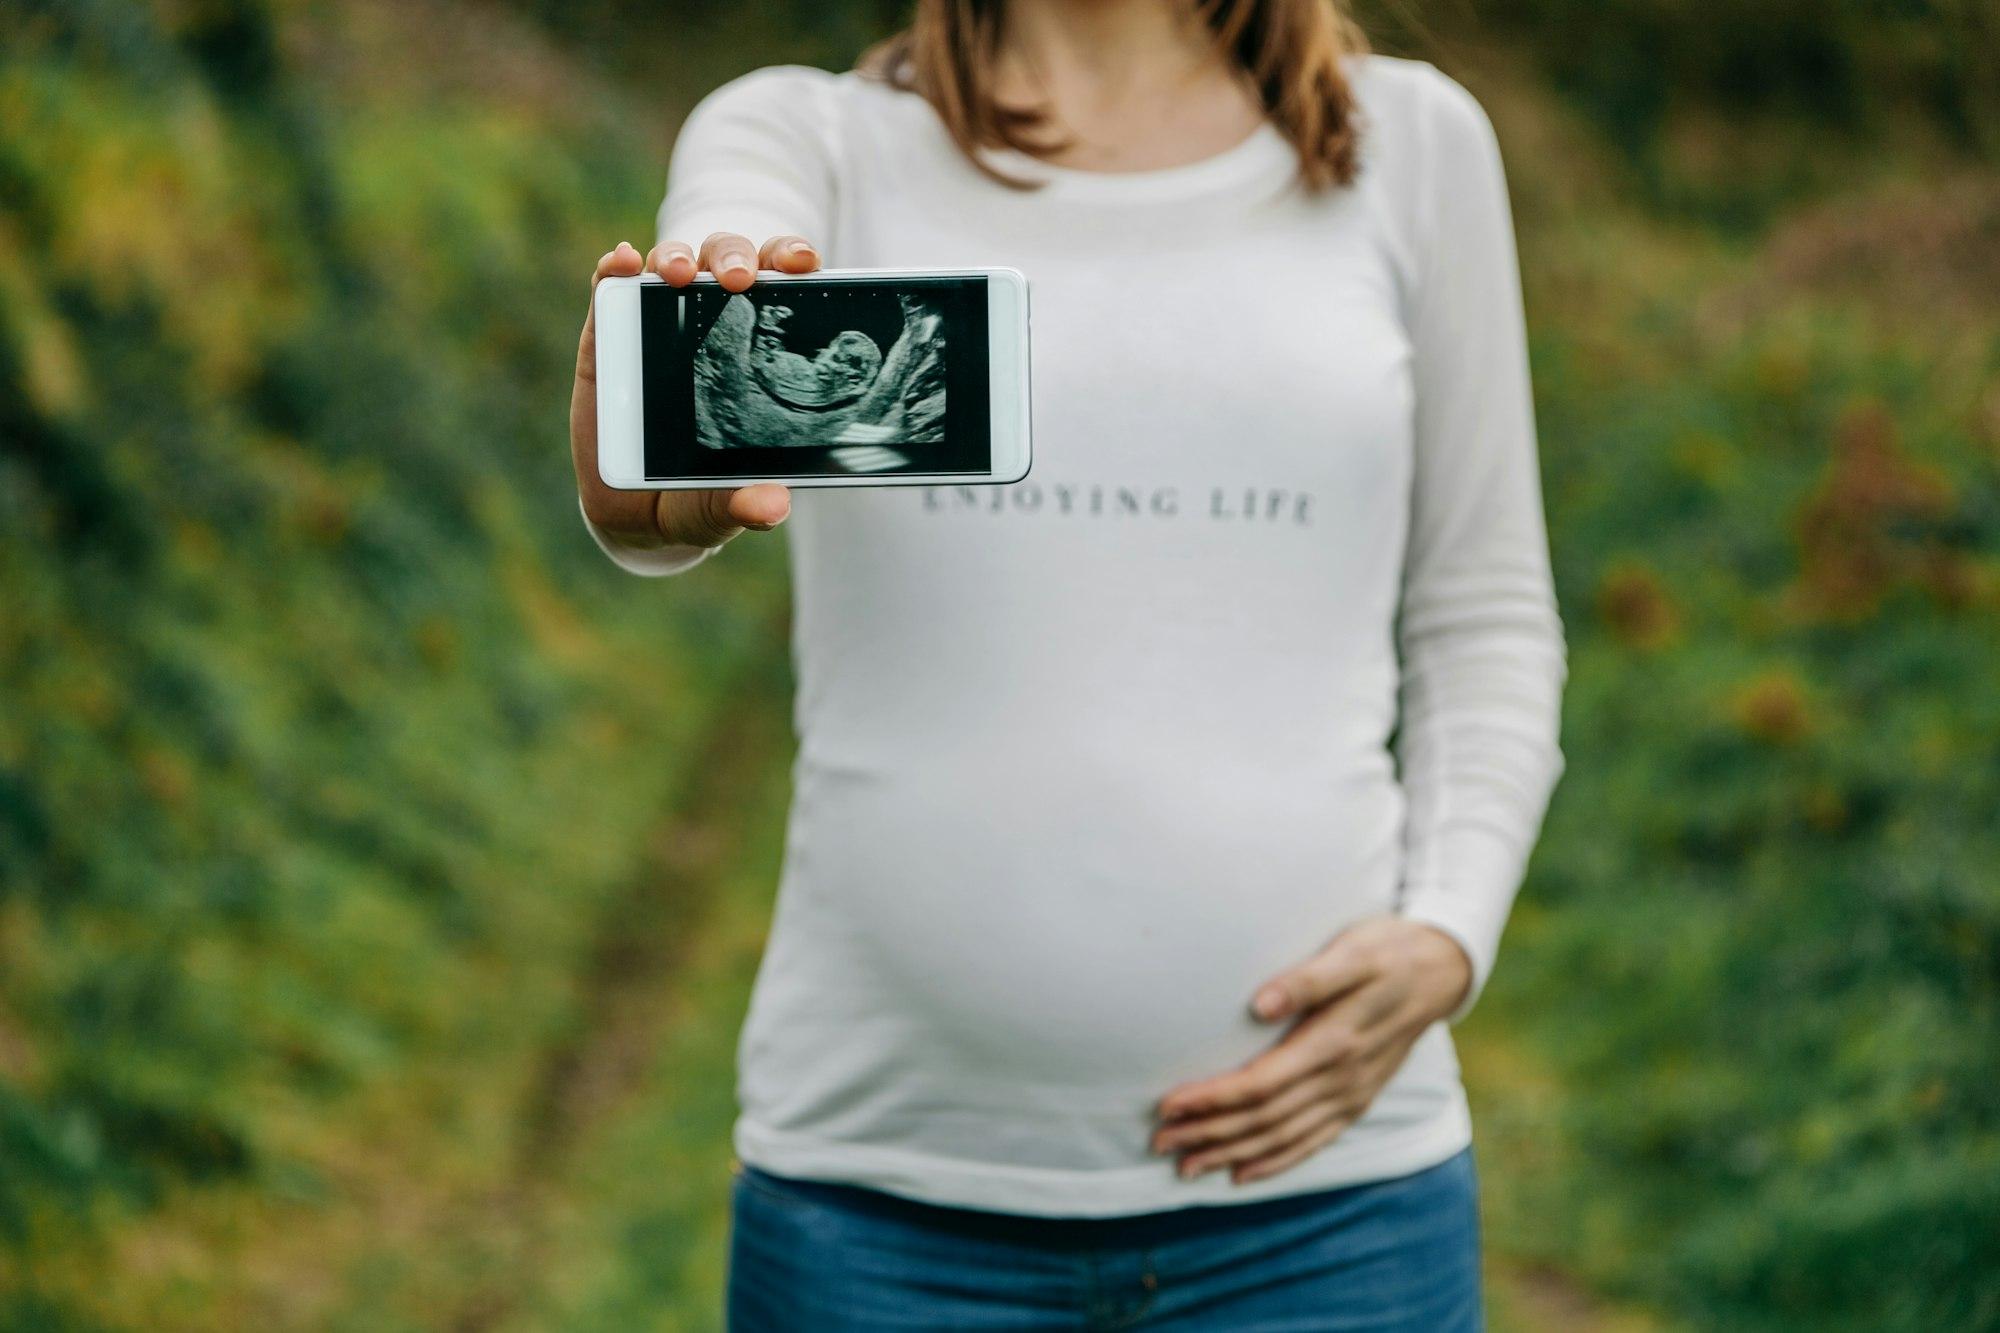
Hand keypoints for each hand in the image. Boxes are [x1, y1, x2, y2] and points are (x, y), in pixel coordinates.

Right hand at [570, 232, 821, 548]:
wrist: (633, 514)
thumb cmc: (697, 496)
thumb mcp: (722, 506)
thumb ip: (744, 504)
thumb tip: (773, 504)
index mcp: (758, 351)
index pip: (782, 287)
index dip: (791, 260)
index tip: (804, 264)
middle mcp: (709, 324)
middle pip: (726, 261)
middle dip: (734, 256)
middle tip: (738, 280)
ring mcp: (655, 324)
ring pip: (671, 264)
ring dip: (675, 257)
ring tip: (676, 275)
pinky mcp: (606, 335)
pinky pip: (609, 289)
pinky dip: (613, 268)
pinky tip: (620, 264)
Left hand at [1151, 916, 1471, 1185]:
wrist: (1441, 969)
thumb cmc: (1386, 950)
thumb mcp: (1352, 951)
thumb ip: (1308, 978)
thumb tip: (1259, 1003)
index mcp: (1335, 1042)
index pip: (1260, 1084)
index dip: (1212, 1099)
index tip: (1168, 1105)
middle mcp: (1342, 1078)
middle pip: (1264, 1118)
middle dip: (1209, 1133)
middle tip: (1159, 1142)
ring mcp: (1352, 1094)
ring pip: (1283, 1137)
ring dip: (1232, 1154)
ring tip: (1186, 1166)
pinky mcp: (1357, 1100)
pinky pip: (1313, 1142)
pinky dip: (1276, 1162)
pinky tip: (1242, 1174)